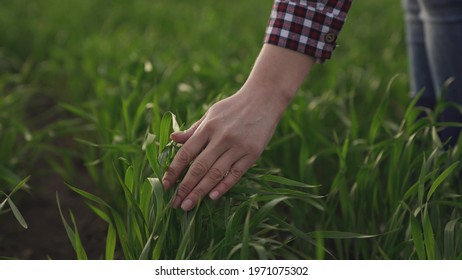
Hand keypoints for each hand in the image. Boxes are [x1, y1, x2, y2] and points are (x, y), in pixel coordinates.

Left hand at [162, 89, 285, 210]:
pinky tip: (212, 197)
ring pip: (216, 173)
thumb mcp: (211, 113)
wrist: (264, 99)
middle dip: (185, 187)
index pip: (186, 153)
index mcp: (208, 127)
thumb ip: (193, 129)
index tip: (165, 186)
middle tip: (175, 204)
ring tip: (188, 206)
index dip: (174, 171)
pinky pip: (236, 173)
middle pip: (199, 167)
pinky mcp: (253, 153)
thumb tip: (173, 139)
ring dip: (200, 192)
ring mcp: (238, 146)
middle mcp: (222, 137)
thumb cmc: (234, 107)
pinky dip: (224, 186)